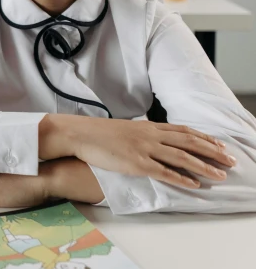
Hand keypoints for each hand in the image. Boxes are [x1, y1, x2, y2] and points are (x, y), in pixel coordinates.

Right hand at [40, 114, 237, 188]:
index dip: (204, 137)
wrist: (79, 134)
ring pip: (182, 157)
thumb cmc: (97, 133)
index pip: (183, 130)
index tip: (219, 144)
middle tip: (230, 159)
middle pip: (189, 142)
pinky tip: (193, 184)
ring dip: (203, 167)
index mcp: (147, 126)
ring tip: (220, 175)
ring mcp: (144, 149)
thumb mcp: (124, 129)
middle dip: (212, 151)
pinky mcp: (136, 163)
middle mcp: (150, 135)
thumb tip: (150, 138)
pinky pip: (164, 172)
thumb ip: (140, 133)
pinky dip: (181, 178)